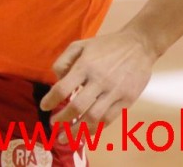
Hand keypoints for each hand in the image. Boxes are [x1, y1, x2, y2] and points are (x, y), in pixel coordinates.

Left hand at [39, 29, 157, 128]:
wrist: (139, 45)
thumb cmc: (106, 45)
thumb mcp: (81, 45)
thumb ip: (64, 60)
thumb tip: (57, 79)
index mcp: (85, 66)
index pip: (63, 88)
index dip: (50, 100)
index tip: (44, 107)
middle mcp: (99, 81)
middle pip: (77, 107)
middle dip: (62, 119)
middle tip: (54, 124)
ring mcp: (115, 92)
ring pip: (94, 118)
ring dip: (78, 130)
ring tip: (67, 137)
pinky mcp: (127, 100)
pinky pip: (109, 119)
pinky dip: (96, 129)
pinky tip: (87, 132)